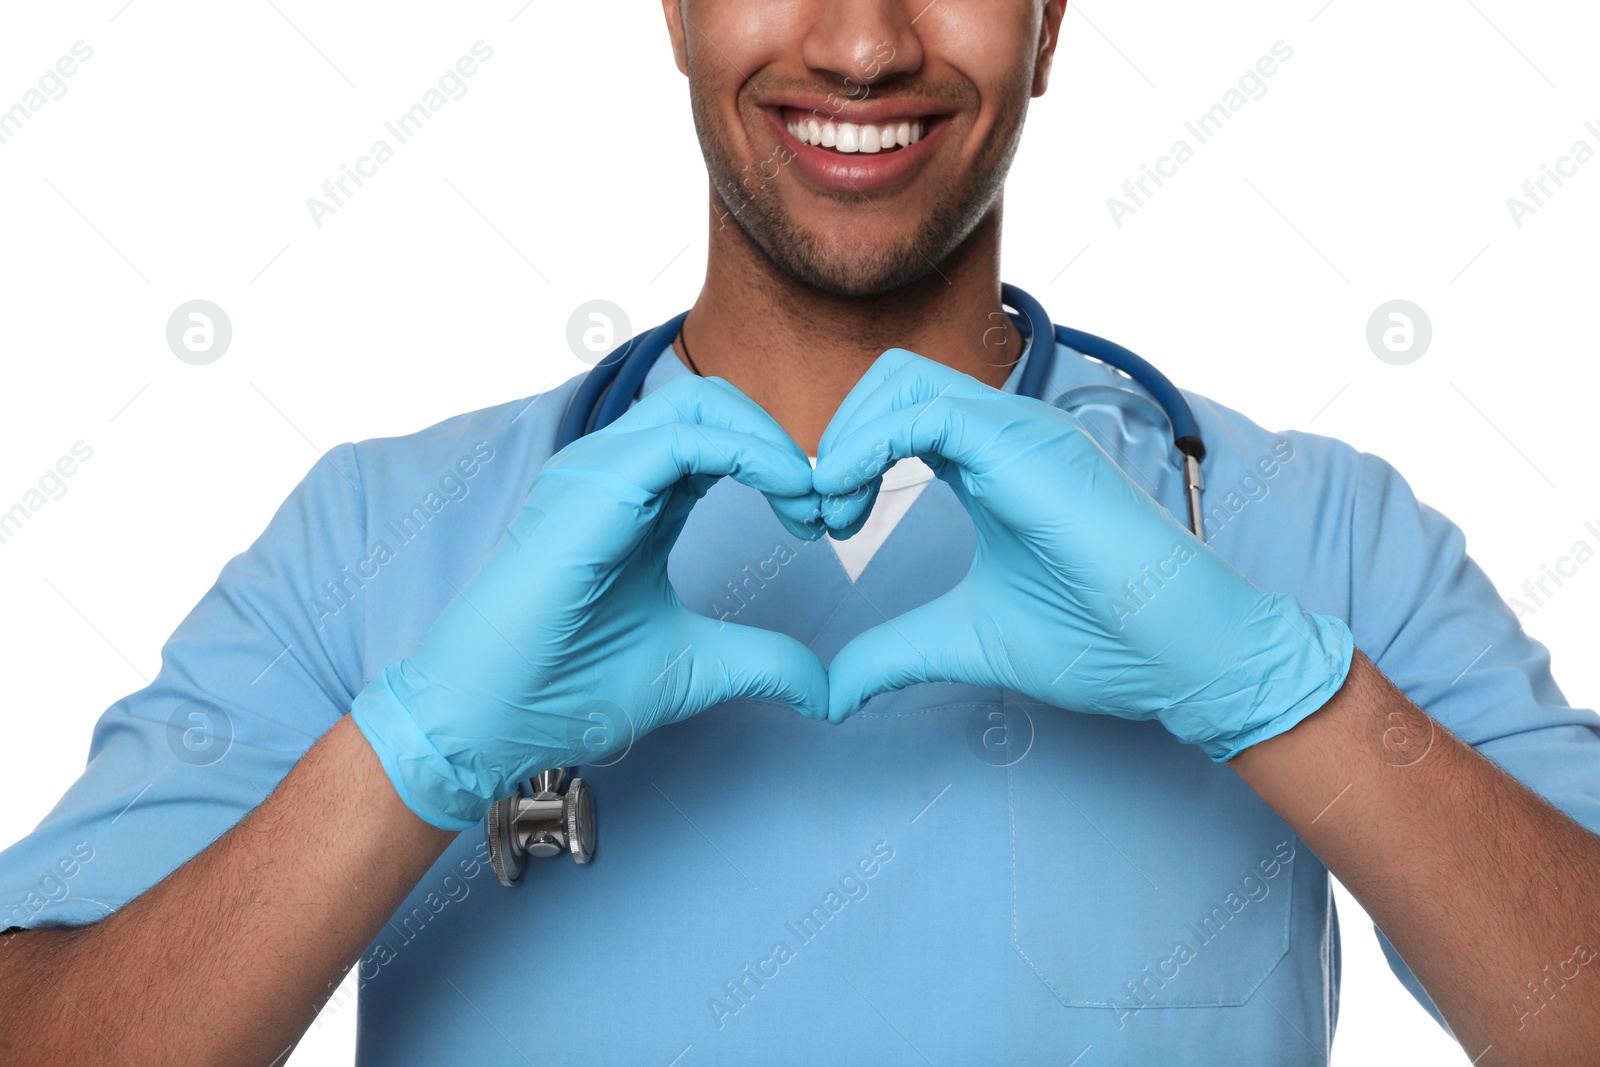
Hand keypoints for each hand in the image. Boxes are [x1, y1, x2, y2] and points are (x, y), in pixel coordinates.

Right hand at [352, 376, 829, 829]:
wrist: (485, 721)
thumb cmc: (564, 690)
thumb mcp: (693, 669)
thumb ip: (762, 663)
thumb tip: (826, 690)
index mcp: (636, 500)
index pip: (717, 436)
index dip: (780, 464)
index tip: (821, 523)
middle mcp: (611, 472)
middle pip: (714, 403)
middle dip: (781, 440)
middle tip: (822, 506)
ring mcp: (594, 471)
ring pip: (701, 402)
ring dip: (770, 441)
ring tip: (808, 502)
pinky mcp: (589, 487)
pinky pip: (683, 437)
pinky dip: (749, 452)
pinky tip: (787, 493)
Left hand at [811, 349, 1352, 758]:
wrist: (1185, 657)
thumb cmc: (1100, 642)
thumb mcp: (966, 641)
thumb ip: (894, 651)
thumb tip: (831, 691)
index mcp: (989, 462)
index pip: (896, 414)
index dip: (843, 458)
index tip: (822, 526)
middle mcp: (1005, 432)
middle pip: (889, 381)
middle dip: (835, 437)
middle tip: (820, 517)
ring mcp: (1021, 432)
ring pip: (901, 381)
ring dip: (845, 440)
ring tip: (833, 514)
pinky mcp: (1030, 448)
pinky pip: (927, 412)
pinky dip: (868, 445)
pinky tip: (848, 500)